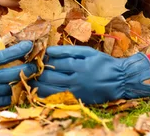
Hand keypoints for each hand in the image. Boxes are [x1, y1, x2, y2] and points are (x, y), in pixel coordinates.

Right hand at [0, 27, 36, 106]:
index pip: (2, 56)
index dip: (18, 51)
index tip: (29, 45)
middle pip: (9, 74)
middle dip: (25, 70)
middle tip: (35, 66)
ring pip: (5, 90)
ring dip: (18, 84)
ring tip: (27, 79)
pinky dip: (7, 98)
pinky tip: (13, 93)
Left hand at [31, 46, 149, 103]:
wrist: (120, 80)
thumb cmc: (103, 63)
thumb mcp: (88, 52)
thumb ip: (69, 51)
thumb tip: (50, 50)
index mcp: (80, 65)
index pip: (58, 62)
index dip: (46, 59)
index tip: (37, 56)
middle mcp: (77, 79)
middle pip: (53, 77)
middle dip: (40, 72)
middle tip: (29, 68)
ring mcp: (77, 91)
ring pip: (53, 89)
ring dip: (40, 84)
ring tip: (30, 80)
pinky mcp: (77, 100)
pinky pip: (58, 98)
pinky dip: (47, 95)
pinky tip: (39, 92)